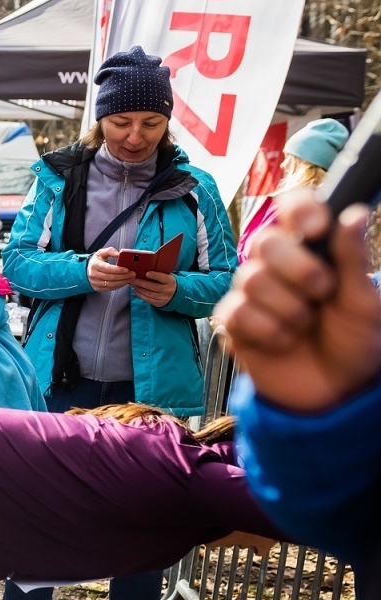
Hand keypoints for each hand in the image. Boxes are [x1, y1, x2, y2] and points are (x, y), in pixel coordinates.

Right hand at [87, 247, 134, 292]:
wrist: (89, 270)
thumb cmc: (98, 260)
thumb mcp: (102, 253)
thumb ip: (110, 251)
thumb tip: (119, 254)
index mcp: (94, 265)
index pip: (107, 268)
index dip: (117, 270)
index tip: (127, 269)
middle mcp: (93, 275)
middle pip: (110, 277)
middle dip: (123, 276)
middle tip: (133, 274)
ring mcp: (95, 283)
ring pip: (112, 284)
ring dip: (123, 282)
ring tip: (131, 278)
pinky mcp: (98, 288)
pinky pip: (111, 288)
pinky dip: (120, 285)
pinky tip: (125, 281)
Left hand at [131, 270, 176, 307]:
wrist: (176, 295)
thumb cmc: (168, 283)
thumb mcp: (168, 277)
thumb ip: (160, 274)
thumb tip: (145, 268)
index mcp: (170, 281)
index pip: (162, 278)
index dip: (154, 276)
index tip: (147, 273)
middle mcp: (167, 290)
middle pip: (152, 286)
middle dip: (141, 283)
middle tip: (133, 279)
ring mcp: (163, 297)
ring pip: (148, 293)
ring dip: (139, 288)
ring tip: (133, 284)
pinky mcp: (159, 303)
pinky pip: (148, 299)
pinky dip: (140, 295)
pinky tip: (136, 291)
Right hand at [216, 194, 380, 411]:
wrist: (335, 391)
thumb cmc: (354, 342)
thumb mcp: (365, 301)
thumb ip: (354, 258)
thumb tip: (355, 214)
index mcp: (311, 250)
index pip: (293, 208)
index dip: (298, 211)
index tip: (315, 228)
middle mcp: (277, 265)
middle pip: (264, 242)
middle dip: (299, 271)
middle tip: (323, 294)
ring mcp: (251, 293)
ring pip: (252, 280)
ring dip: (289, 309)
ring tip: (305, 325)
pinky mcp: (233, 322)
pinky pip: (238, 313)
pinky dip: (269, 332)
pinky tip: (284, 341)